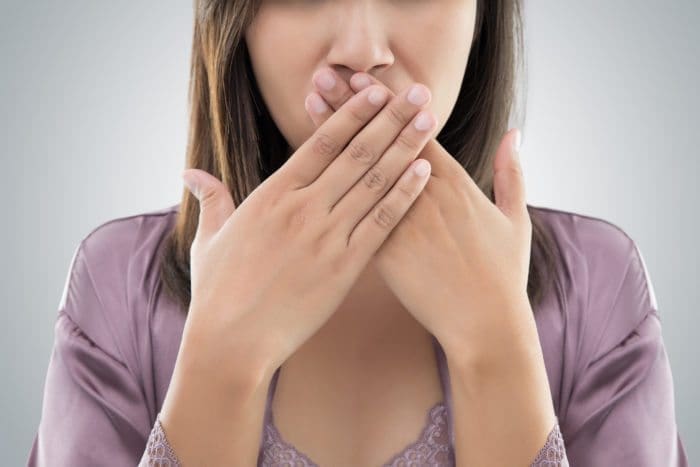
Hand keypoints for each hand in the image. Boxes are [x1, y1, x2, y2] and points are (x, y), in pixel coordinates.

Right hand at [178, 80, 437, 382]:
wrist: (232, 341)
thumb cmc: (218, 292)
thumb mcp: (210, 239)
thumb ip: (211, 199)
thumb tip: (191, 174)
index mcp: (272, 194)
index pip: (321, 142)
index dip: (352, 112)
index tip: (376, 91)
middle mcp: (303, 207)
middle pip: (356, 153)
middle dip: (390, 118)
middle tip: (418, 93)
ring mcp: (325, 236)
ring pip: (374, 182)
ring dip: (405, 148)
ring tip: (429, 123)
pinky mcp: (344, 267)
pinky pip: (381, 223)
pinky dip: (404, 196)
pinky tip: (424, 175)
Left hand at [305, 68, 534, 366]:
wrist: (485, 325)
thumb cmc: (502, 275)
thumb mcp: (515, 218)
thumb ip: (512, 172)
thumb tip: (515, 133)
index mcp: (455, 185)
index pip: (414, 131)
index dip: (385, 102)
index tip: (362, 78)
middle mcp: (424, 197)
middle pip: (380, 141)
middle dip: (350, 106)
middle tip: (323, 76)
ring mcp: (401, 223)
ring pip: (359, 171)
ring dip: (332, 135)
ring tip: (309, 106)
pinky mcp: (385, 253)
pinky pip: (351, 214)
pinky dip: (329, 188)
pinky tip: (306, 169)